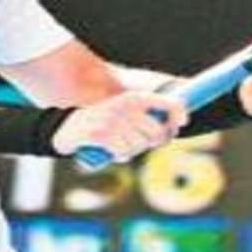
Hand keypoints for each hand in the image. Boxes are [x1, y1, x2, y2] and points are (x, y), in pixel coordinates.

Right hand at [52, 91, 188, 159]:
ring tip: (120, 143)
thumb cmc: (104, 119)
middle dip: (151, 142)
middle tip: (142, 142)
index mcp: (135, 97)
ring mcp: (113, 120)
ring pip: (140, 146)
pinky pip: (123, 152)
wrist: (69, 125)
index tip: (183, 121)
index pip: (167, 103)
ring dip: (132, 150)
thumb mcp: (126, 109)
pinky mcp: (101, 134)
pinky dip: (119, 155)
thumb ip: (148, 114)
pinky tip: (111, 149)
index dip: (178, 114)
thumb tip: (177, 125)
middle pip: (157, 133)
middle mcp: (126, 106)